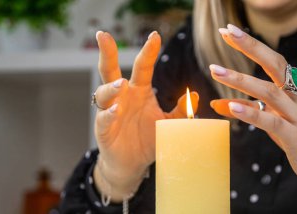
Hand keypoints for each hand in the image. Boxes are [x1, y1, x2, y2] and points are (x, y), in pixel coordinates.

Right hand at [93, 31, 198, 199]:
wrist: (132, 163)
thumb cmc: (148, 139)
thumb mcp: (168, 123)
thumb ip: (180, 111)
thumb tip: (194, 94)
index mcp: (139, 91)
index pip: (142, 67)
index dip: (148, 51)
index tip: (155, 35)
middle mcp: (123, 97)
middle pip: (111, 71)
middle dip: (107, 52)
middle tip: (103, 35)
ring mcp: (111, 111)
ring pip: (105, 93)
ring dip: (111, 87)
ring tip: (121, 84)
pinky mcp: (103, 129)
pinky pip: (104, 118)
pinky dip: (109, 114)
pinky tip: (116, 111)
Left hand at [209, 24, 296, 194]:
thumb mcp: (271, 117)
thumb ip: (246, 108)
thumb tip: (215, 104)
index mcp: (293, 87)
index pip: (272, 59)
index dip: (251, 44)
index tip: (228, 31)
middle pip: (275, 65)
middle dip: (251, 46)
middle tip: (227, 32)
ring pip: (270, 92)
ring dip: (241, 80)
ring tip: (216, 71)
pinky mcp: (296, 136)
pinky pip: (272, 122)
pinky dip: (252, 114)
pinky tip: (232, 107)